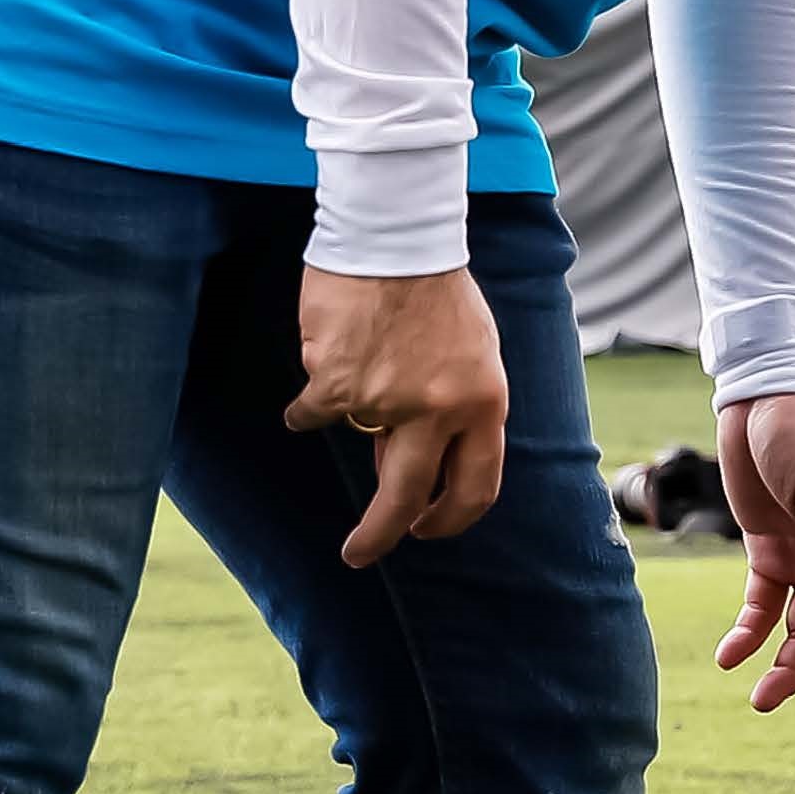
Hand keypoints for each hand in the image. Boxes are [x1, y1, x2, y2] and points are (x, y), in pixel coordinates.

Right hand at [286, 266, 508, 566]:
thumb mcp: (471, 358)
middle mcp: (440, 412)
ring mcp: (386, 402)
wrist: (398, 239)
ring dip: (348, 405)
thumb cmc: (439, 294)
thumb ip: (448, 414)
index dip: (450, 517)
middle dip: (380, 535)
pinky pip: (314, 411)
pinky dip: (309, 399)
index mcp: (485, 404)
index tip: (424, 531)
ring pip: (355, 433)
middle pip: (408, 495)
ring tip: (357, 356)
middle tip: (359, 554)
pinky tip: (322, 358)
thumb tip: (400, 466)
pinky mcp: (336, 386)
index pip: (478, 485)